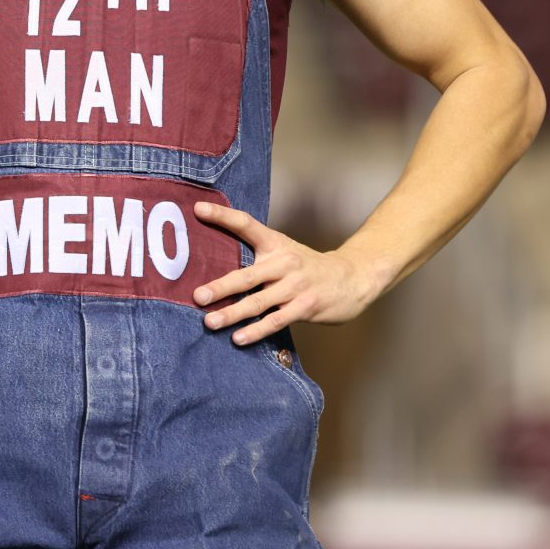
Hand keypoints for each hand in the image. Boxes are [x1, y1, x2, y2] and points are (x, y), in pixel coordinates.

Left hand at [189, 200, 382, 345]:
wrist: (352, 278)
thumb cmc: (307, 267)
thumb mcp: (284, 250)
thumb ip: (256, 253)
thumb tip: (215, 259)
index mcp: (276, 244)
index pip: (246, 224)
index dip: (222, 216)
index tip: (198, 210)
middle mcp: (284, 263)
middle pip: (247, 275)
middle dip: (220, 287)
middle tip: (197, 296)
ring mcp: (295, 287)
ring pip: (258, 302)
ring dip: (233, 313)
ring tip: (210, 322)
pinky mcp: (305, 307)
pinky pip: (276, 321)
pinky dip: (256, 331)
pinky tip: (239, 338)